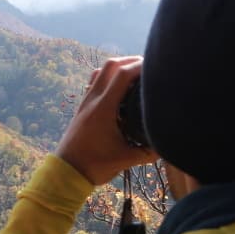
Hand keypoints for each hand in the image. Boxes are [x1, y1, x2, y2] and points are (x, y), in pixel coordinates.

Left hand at [56, 56, 157, 185]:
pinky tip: (120, 88)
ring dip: (119, 67)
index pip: (123, 75)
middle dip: (131, 61)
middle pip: (111, 65)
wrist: (67, 172)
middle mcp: (93, 100)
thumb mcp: (126, 160)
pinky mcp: (83, 107)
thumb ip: (148, 152)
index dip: (141, 66)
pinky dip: (108, 77)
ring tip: (136, 74)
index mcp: (103, 108)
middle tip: (149, 67)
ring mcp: (85, 102)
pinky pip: (95, 82)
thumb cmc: (94, 166)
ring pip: (101, 71)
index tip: (156, 67)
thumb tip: (168, 145)